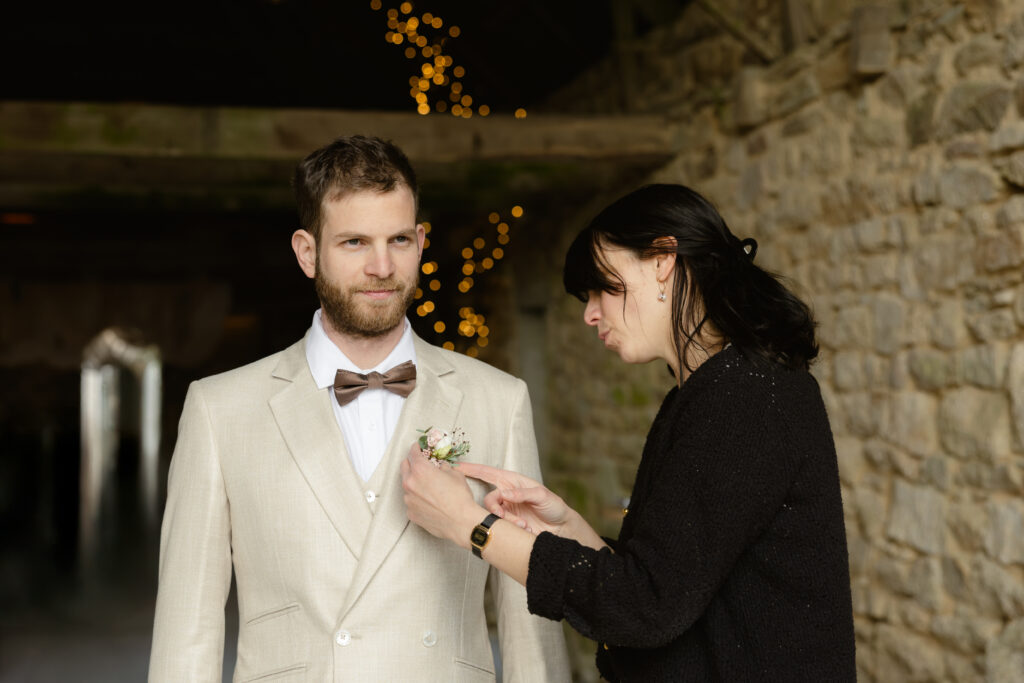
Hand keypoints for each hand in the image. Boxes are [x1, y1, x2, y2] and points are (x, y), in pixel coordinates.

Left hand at [401, 443, 484, 547]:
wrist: (461, 522)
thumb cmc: (459, 498)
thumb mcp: (455, 474)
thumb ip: (443, 467)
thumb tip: (440, 467)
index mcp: (420, 470)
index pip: (412, 453)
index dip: (415, 448)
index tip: (417, 447)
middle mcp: (410, 484)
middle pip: (404, 467)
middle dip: (412, 463)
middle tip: (420, 463)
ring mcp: (409, 500)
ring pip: (407, 486)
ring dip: (415, 482)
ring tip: (428, 486)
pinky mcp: (411, 513)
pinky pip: (411, 501)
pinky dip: (417, 498)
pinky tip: (429, 501)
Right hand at [456, 462, 571, 536]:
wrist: (561, 528)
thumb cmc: (553, 506)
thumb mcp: (541, 496)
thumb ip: (522, 493)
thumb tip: (505, 494)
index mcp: (512, 481)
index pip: (488, 473)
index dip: (472, 469)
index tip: (458, 468)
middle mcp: (507, 494)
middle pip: (489, 499)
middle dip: (494, 509)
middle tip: (503, 516)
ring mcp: (507, 509)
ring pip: (494, 515)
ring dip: (507, 521)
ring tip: (523, 526)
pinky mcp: (508, 524)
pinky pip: (501, 526)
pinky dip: (511, 528)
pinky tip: (525, 530)